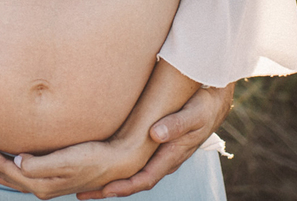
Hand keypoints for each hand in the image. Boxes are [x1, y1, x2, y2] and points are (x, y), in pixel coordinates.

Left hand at [0, 138, 147, 199]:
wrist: (118, 163)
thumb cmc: (94, 158)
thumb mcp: (66, 161)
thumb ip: (40, 164)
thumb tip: (16, 161)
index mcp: (42, 184)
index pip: (8, 169)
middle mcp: (43, 187)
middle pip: (9, 175)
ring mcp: (50, 184)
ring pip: (17, 178)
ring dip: (1, 168)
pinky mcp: (57, 177)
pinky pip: (28, 176)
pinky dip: (14, 171)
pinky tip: (14, 166)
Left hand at [78, 84, 234, 198]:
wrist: (213, 104)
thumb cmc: (203, 108)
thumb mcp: (193, 114)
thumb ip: (176, 124)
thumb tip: (156, 134)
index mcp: (171, 157)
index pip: (145, 179)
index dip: (125, 186)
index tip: (105, 190)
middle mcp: (163, 161)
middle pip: (134, 182)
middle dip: (109, 189)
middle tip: (83, 193)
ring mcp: (159, 155)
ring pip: (132, 173)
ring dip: (110, 179)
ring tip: (85, 184)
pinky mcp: (155, 147)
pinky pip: (134, 162)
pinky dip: (117, 167)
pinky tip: (101, 163)